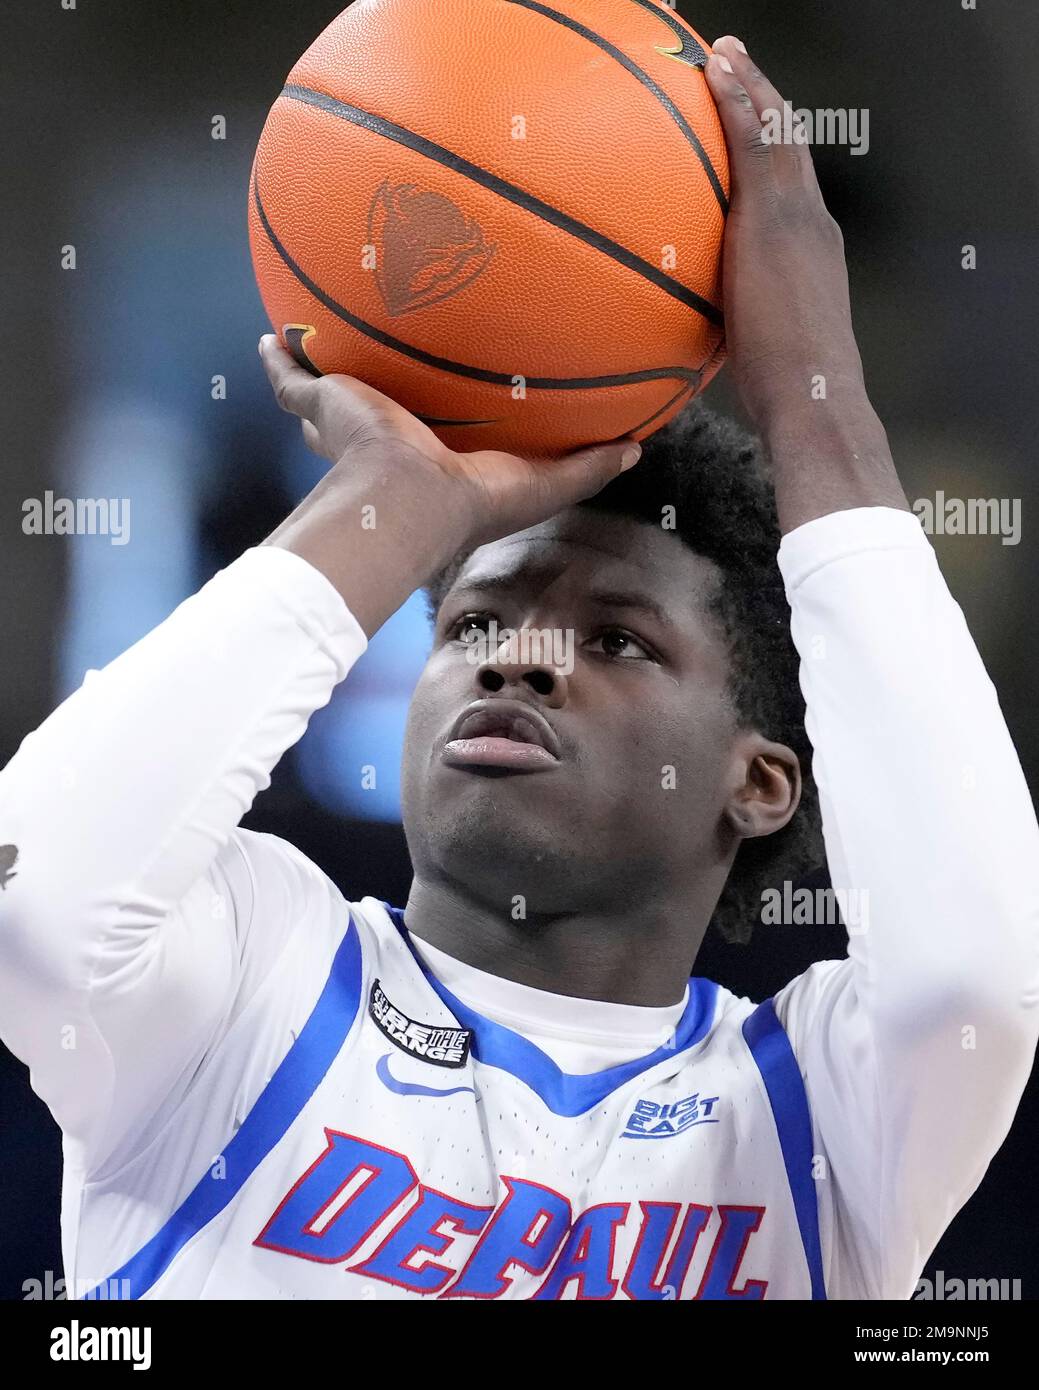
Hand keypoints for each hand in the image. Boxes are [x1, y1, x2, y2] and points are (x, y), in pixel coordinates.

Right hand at [258, 336, 639, 556]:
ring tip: (325, 328)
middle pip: (379, 405)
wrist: (409, 500)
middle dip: (377, 385)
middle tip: (384, 350)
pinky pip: (290, 376)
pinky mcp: (319, 406)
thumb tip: (638, 448)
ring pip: (332, 389)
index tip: (451, 386)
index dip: (442, 407)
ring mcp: (349, 423)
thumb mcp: (543, 483)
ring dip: (329, 365)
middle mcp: (388, 438)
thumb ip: (587, 467)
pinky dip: (278, 358)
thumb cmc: (473, 501)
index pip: (436, 423)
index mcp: (434, 452)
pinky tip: (271, 334)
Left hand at [703, 37, 906, 528]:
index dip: (771, 151)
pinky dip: (740, 102)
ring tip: (723, 52)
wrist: (815, 399)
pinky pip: (758, 144)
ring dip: (752, 86)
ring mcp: (799, 218)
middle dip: (764, 102)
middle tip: (736, 64)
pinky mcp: (778, 220)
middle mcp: (812, 224)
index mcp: (810, 252)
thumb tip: (696, 345)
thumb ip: (731, 331)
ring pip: (780, 133)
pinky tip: (715, 73)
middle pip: (791, 147)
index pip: (790, 188)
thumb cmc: (785, 395)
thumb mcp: (755, 351)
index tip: (748, 123)